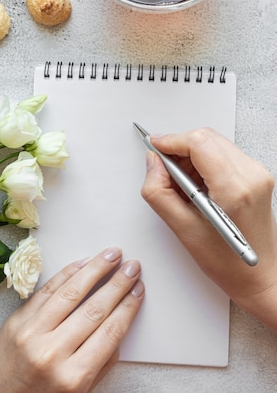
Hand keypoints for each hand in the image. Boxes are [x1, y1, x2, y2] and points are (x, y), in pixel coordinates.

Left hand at [0, 247, 143, 392]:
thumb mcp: (79, 392)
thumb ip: (101, 363)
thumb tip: (119, 325)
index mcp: (73, 377)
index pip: (109, 333)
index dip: (127, 307)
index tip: (139, 289)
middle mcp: (52, 353)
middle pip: (94, 309)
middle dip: (117, 285)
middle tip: (133, 267)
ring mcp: (32, 333)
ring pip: (71, 293)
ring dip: (95, 269)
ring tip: (112, 254)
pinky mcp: (18, 319)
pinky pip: (47, 289)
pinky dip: (67, 273)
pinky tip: (84, 262)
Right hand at [141, 127, 276, 329]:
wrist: (260, 277)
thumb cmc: (228, 263)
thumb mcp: (183, 229)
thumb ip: (159, 191)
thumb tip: (153, 163)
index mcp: (234, 189)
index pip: (198, 142)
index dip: (171, 141)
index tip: (154, 147)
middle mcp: (251, 175)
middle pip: (206, 137)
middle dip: (179, 147)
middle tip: (164, 168)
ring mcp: (257, 173)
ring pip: (214, 142)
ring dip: (191, 154)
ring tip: (183, 183)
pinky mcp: (256, 174)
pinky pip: (223, 153)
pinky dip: (204, 161)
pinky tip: (198, 185)